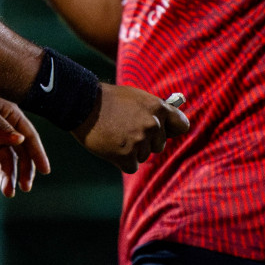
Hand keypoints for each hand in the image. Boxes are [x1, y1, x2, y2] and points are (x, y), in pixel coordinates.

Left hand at [0, 80, 51, 196]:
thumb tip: (21, 140)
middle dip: (24, 170)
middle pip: (21, 152)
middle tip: (25, 188)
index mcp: (11, 114)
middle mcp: (6, 127)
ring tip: (5, 192)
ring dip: (8, 176)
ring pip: (6, 160)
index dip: (38, 154)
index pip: (29, 137)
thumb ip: (0, 126)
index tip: (46, 171)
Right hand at [73, 84, 188, 172]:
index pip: (181, 125)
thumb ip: (154, 111)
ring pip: (143, 155)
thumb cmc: (108, 100)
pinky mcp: (126, 156)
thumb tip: (166, 125)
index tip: (165, 131)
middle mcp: (153, 125)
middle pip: (159, 145)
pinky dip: (121, 160)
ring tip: (115, 135)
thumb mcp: (137, 97)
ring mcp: (140, 141)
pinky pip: (131, 166)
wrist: (82, 104)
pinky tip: (110, 146)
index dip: (171, 130)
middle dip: (145, 142)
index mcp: (158, 108)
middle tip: (126, 130)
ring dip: (131, 150)